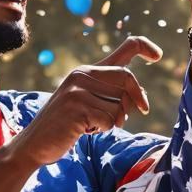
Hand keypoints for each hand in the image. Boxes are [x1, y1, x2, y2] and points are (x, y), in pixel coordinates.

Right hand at [12, 37, 161, 166]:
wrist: (34, 144)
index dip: (145, 47)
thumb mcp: (89, 106)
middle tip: (120, 121)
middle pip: (128, 80)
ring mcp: (77, 89)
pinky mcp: (76, 107)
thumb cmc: (66, 127)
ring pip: (119, 106)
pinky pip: (108, 120)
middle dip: (132, 103)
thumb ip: (113, 97)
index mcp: (87, 71)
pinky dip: (101, 129)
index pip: (125, 48)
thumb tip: (142, 97)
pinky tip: (82, 130)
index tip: (158, 55)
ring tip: (88, 125)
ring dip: (111, 122)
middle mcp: (82, 74)